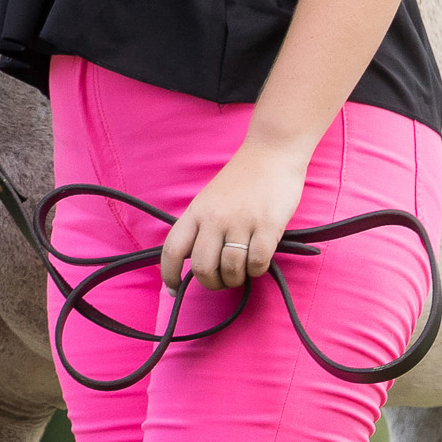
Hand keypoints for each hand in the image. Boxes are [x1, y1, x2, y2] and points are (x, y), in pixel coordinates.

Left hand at [159, 137, 308, 293]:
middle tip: (222, 280)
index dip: (169, 275)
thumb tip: (197, 264)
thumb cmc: (242, 179)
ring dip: (237, 278)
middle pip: (202, 268)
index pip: (172, 249)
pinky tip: (259, 260)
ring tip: (243, 270)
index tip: (173, 289)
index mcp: (197, 211)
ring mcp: (241, 221)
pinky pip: (257, 264)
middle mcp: (215, 217)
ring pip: (230, 270)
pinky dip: (257, 270)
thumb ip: (201, 227)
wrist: (272, 152)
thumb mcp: (210, 199)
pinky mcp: (267, 225)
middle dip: (212, 283)